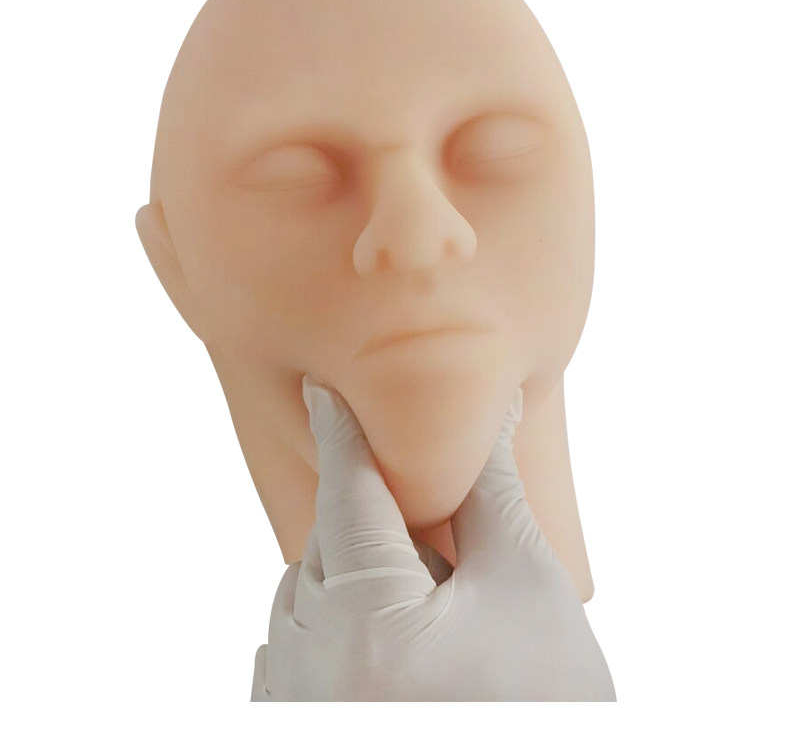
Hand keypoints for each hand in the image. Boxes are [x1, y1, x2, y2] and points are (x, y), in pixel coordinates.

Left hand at [253, 376, 615, 700]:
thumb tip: (493, 412)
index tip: (324, 389)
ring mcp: (292, 701)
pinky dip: (338, 622)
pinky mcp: (290, 724)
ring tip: (432, 626)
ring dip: (360, 579)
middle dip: (377, 528)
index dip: (342, 433)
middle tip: (442, 561)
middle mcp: (307, 664)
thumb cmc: (537, 710)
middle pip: (330, 545)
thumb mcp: (528, 590)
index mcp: (364, 622)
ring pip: (312, 592)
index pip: (345, 492)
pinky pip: (298, 642)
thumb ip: (493, 491)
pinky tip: (397, 653)